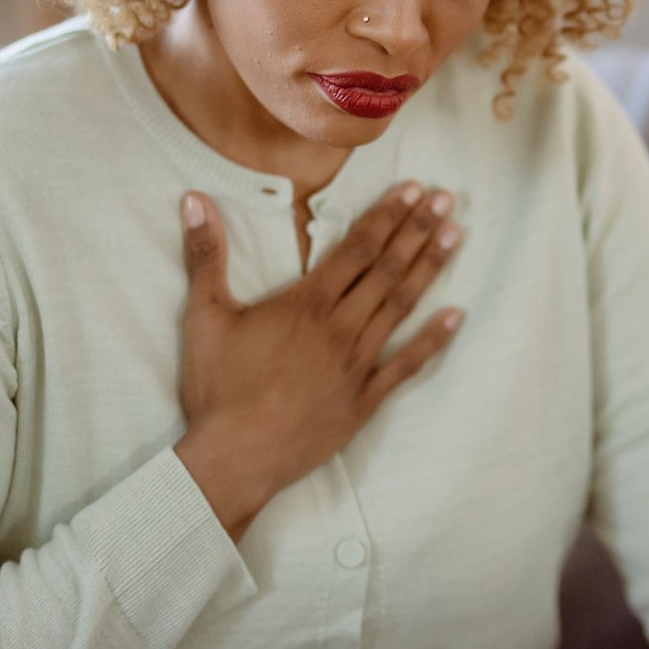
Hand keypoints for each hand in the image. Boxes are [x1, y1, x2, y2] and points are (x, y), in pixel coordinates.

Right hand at [172, 181, 466, 538]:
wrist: (234, 457)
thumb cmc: (218, 388)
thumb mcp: (204, 316)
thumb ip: (204, 254)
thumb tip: (193, 200)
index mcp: (305, 304)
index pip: (357, 248)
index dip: (388, 215)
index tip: (414, 190)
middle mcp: (339, 327)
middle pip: (386, 270)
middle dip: (416, 231)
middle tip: (446, 200)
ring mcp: (356, 364)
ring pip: (401, 306)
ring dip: (429, 269)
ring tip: (455, 236)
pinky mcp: (364, 400)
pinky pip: (406, 365)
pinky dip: (433, 340)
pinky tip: (456, 316)